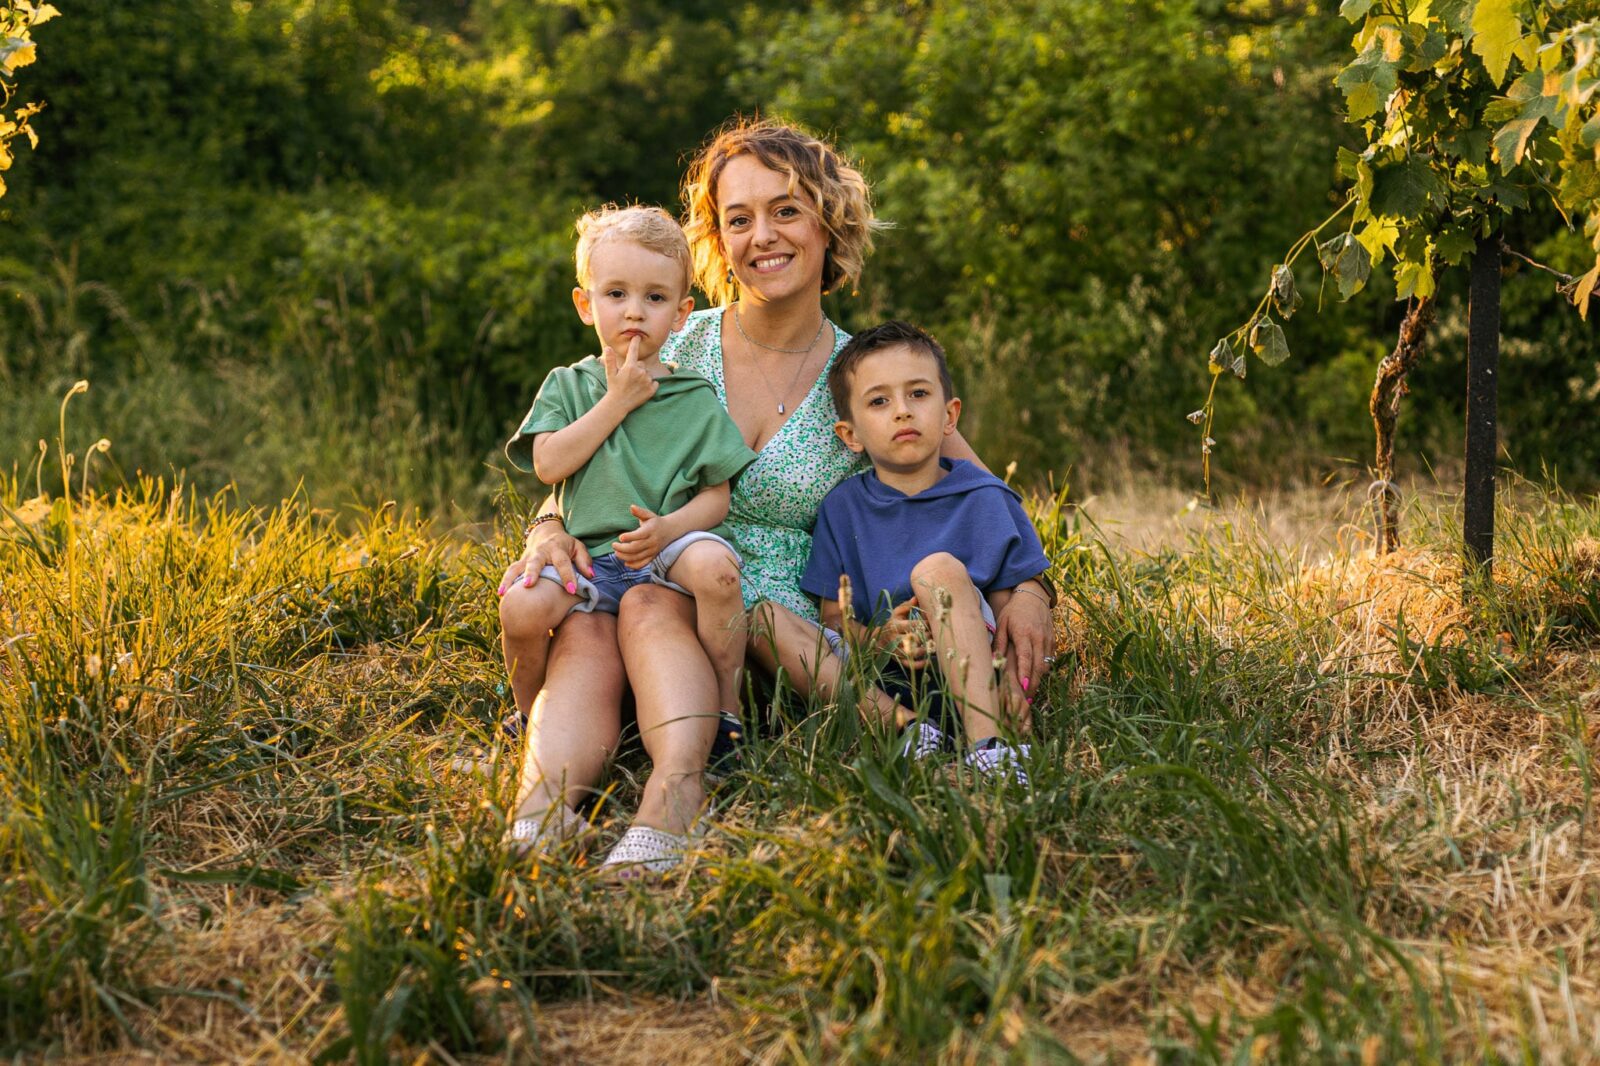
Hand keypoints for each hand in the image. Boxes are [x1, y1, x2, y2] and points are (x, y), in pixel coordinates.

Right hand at [497, 520, 593, 596]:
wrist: (545, 532)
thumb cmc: (565, 544)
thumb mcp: (578, 547)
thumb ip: (585, 560)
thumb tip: (590, 576)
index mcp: (557, 548)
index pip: (563, 563)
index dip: (568, 576)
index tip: (572, 590)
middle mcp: (540, 552)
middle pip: (534, 562)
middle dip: (531, 573)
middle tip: (528, 584)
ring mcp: (527, 557)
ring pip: (516, 567)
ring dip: (510, 579)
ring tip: (504, 593)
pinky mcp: (519, 562)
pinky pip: (510, 571)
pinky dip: (504, 582)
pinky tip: (501, 594)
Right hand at [601, 335, 657, 413]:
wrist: (619, 404)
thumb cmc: (614, 388)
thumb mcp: (610, 373)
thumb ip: (610, 360)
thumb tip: (608, 347)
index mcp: (630, 367)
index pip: (633, 351)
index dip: (635, 343)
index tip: (637, 337)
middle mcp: (640, 372)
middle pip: (642, 364)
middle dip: (637, 368)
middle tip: (629, 378)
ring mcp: (647, 381)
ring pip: (648, 373)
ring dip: (643, 376)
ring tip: (634, 384)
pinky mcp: (652, 390)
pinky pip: (655, 382)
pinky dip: (650, 384)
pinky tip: (642, 389)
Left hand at [612, 504, 670, 569]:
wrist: (670, 531)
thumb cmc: (655, 521)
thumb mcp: (649, 515)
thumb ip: (640, 512)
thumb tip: (631, 507)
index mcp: (651, 530)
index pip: (639, 535)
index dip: (629, 537)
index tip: (620, 537)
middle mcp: (652, 542)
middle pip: (636, 548)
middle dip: (623, 548)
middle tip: (614, 545)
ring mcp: (653, 551)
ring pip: (637, 557)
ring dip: (625, 556)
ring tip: (616, 552)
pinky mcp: (653, 557)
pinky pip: (642, 564)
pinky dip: (633, 566)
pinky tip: (625, 563)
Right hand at [881, 599, 929, 669]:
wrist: (878, 641)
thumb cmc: (892, 624)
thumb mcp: (896, 613)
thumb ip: (907, 606)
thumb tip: (917, 598)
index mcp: (895, 626)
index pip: (911, 625)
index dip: (924, 624)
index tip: (933, 623)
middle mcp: (894, 639)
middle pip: (912, 639)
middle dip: (926, 637)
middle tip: (936, 635)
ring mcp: (896, 651)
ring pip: (910, 653)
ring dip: (924, 651)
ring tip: (934, 646)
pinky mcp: (899, 660)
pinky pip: (909, 665)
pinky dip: (919, 665)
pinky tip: (929, 661)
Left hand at [993, 582, 1052, 715]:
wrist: (1033, 597)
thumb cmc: (1013, 611)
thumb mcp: (1002, 624)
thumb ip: (999, 643)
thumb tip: (992, 660)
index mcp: (1024, 633)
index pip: (1025, 657)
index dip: (1025, 673)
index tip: (1024, 688)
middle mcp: (1038, 637)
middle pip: (1038, 665)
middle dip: (1034, 684)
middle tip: (1027, 700)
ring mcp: (1048, 639)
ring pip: (1046, 664)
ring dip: (1039, 680)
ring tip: (1030, 695)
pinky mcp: (1053, 640)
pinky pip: (1050, 659)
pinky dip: (1043, 671)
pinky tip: (1036, 680)